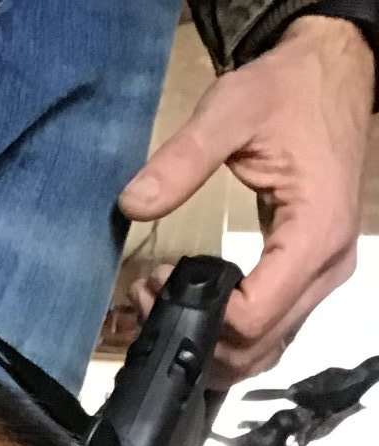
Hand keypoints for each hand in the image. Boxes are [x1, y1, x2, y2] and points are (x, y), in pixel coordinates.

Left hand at [119, 17, 373, 384]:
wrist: (335, 72)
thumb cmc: (290, 89)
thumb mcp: (231, 110)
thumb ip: (182, 159)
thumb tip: (133, 203)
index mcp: (315, 234)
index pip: (252, 318)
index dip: (195, 318)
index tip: (155, 284)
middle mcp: (327, 267)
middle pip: (256, 347)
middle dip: (195, 336)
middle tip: (147, 296)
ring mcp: (324, 276)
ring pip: (264, 350)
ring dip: (209, 344)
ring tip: (162, 302)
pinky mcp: (312, 275)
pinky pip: (272, 330)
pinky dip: (229, 334)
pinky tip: (194, 305)